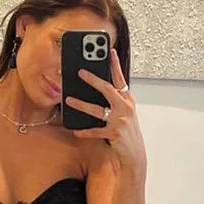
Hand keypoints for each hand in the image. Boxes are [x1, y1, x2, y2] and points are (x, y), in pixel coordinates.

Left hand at [64, 47, 143, 167]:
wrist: (134, 152)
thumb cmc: (127, 131)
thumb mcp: (125, 112)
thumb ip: (116, 99)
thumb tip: (100, 87)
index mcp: (127, 99)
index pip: (120, 78)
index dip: (115, 64)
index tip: (109, 51)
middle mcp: (125, 107)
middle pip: (107, 89)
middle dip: (93, 79)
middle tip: (80, 72)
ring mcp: (120, 120)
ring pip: (97, 109)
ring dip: (81, 104)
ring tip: (68, 99)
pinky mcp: (114, 134)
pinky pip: (95, 131)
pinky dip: (84, 131)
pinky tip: (75, 130)